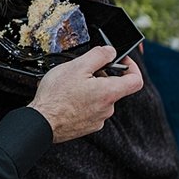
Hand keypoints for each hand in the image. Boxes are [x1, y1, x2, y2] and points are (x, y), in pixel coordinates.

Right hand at [28, 47, 142, 142]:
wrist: (42, 122)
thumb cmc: (56, 96)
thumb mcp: (77, 66)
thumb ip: (99, 55)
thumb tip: (111, 52)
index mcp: (109, 92)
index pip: (136, 80)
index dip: (132, 67)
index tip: (122, 61)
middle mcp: (107, 108)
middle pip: (114, 87)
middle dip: (101, 76)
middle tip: (83, 71)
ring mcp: (98, 119)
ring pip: (101, 98)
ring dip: (91, 89)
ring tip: (71, 86)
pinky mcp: (88, 126)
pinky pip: (91, 109)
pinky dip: (83, 101)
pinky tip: (68, 98)